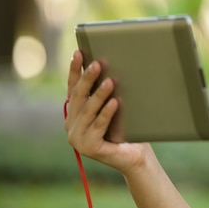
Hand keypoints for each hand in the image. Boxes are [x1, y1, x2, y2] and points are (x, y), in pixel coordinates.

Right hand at [64, 50, 151, 174]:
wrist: (136, 155)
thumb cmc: (127, 128)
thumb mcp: (114, 106)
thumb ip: (107, 92)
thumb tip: (111, 65)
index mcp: (75, 113)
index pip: (73, 88)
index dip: (76, 71)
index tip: (79, 53)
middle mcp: (72, 125)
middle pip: (79, 97)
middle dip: (88, 79)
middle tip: (98, 63)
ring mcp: (78, 138)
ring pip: (88, 111)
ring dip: (99, 95)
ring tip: (110, 81)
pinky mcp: (88, 148)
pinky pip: (98, 126)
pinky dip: (106, 113)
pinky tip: (115, 102)